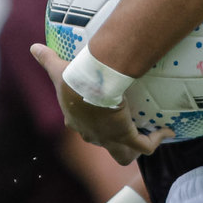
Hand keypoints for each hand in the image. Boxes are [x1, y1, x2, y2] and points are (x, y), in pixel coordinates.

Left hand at [30, 44, 171, 164]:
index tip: (103, 114)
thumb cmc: (74, 78)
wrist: (92, 86)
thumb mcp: (59, 69)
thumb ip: (47, 59)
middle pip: (103, 144)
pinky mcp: (126, 137)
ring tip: (147, 138)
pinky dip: (156, 140)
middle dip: (112, 140)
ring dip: (133, 149)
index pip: (84, 127)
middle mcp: (92, 135)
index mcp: (76, 121)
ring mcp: (109, 139)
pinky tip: (168, 131)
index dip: (92, 124)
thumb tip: (34, 47)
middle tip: (125, 128)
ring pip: (122, 155)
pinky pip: (144, 147)